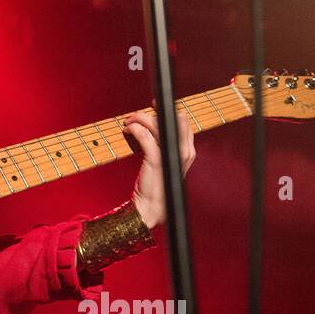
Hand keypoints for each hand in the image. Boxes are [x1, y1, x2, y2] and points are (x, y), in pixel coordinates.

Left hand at [122, 109, 195, 229]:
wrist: (150, 208)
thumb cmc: (155, 186)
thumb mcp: (164, 163)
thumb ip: (163, 146)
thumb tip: (151, 128)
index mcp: (187, 152)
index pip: (183, 123)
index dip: (168, 111)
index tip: (154, 105)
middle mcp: (184, 152)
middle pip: (173, 119)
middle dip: (153, 112)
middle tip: (137, 114)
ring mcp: (171, 156)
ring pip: (157, 124)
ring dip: (140, 118)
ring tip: (128, 122)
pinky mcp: (156, 160)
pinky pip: (145, 136)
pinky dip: (134, 129)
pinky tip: (127, 130)